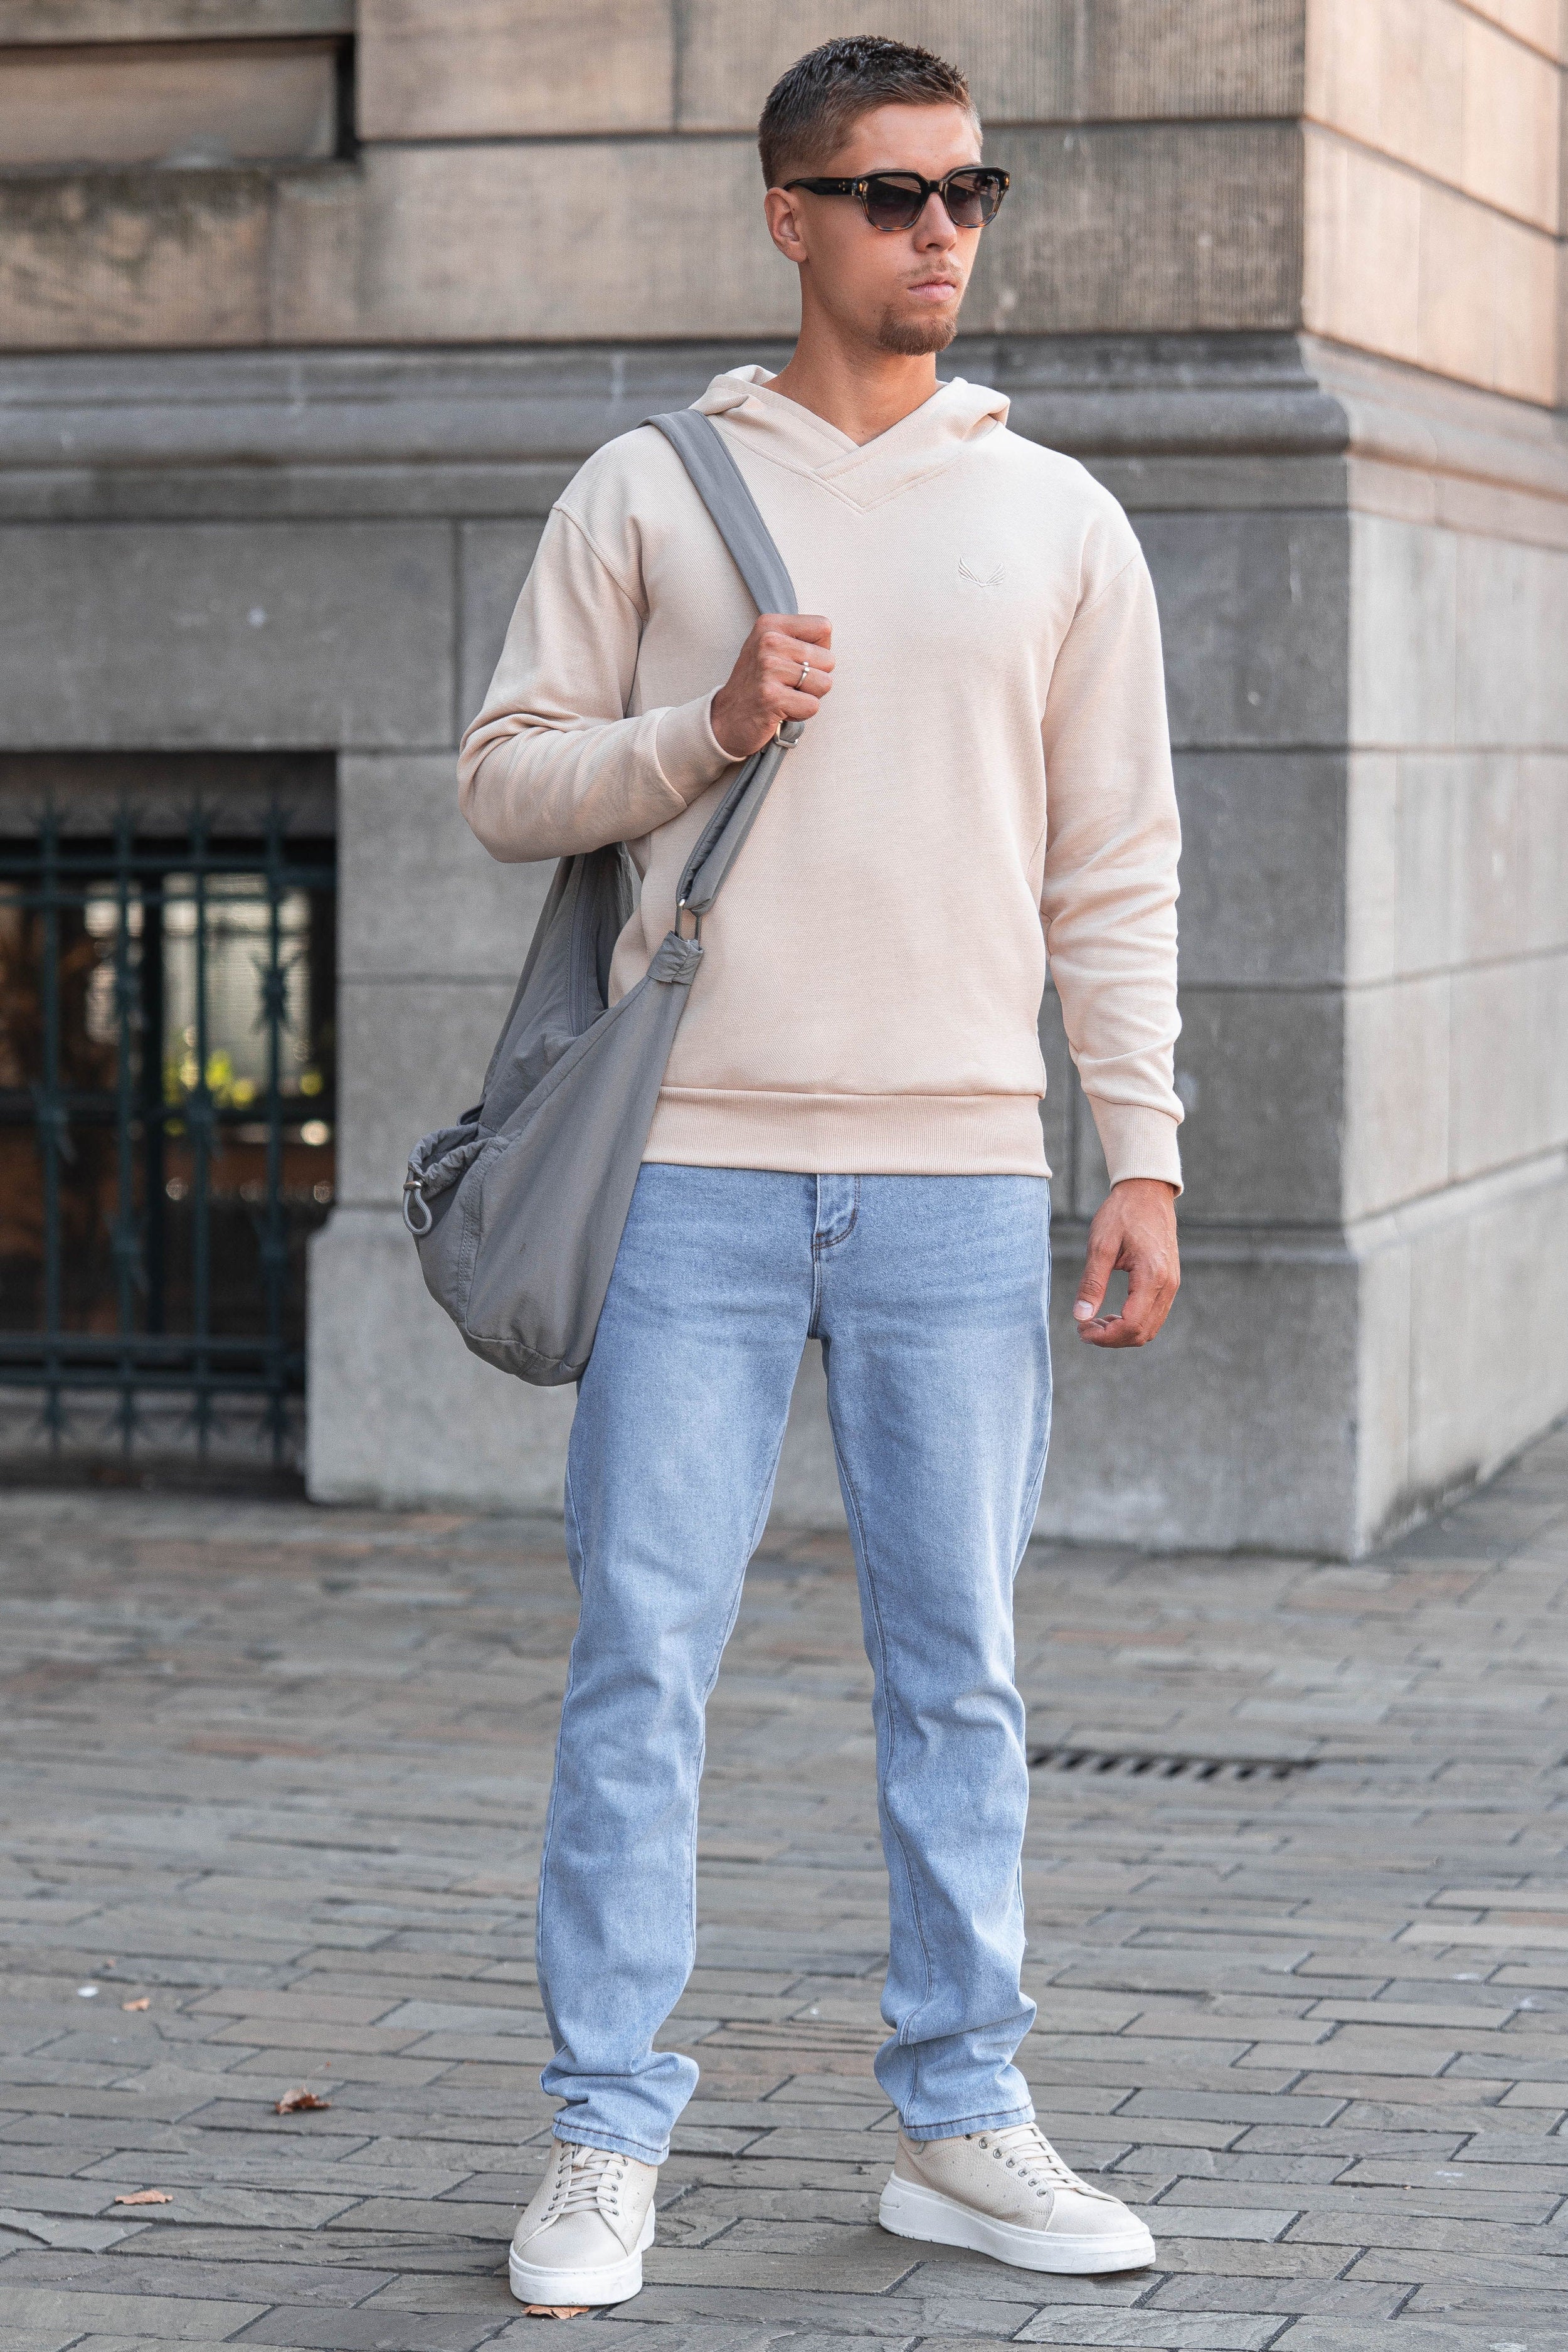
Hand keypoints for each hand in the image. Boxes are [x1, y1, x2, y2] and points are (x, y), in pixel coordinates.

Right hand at [710, 613, 832, 758]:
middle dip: (815, 678)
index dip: (819, 651)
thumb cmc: (757, 684)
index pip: (823, 627)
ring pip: (824, 683)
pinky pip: (813, 705)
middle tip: (788, 685)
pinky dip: (801, 713)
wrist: (726, 719)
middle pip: (829, 659)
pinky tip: (781, 709)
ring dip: (809, 697)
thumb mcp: (771, 649)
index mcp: (770, 625)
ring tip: (785, 696)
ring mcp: (768, 668)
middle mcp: (768, 641)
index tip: (796, 662)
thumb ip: (799, 639)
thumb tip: (827, 643)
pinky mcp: (771, 696)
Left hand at [1073, 1178, 1179, 1347]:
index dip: (1105, 1336)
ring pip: (1150, 1328)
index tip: (1081, 1330)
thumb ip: (1092, 1283)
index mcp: (1152, 1276)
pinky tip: (1111, 1313)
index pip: (1131, 1324)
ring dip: (1122, 1333)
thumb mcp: (1100, 1245)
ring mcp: (1171, 1284)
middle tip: (1084, 1328)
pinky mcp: (1169, 1281)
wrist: (1147, 1191)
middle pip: (1143, 1333)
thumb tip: (1080, 1316)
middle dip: (1111, 1338)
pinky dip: (1132, 1322)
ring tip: (1094, 1322)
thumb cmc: (1122, 1213)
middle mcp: (1167, 1284)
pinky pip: (1153, 1315)